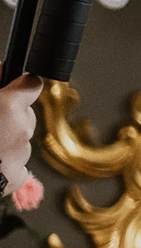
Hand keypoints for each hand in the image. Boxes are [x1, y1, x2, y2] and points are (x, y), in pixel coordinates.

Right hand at [0, 75, 41, 193]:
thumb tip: (1, 70)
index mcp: (10, 106)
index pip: (31, 85)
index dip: (21, 86)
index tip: (12, 89)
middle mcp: (21, 128)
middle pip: (24, 114)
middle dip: (9, 116)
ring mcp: (21, 154)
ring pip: (19, 139)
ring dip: (5, 139)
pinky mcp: (16, 177)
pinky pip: (14, 164)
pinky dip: (3, 164)